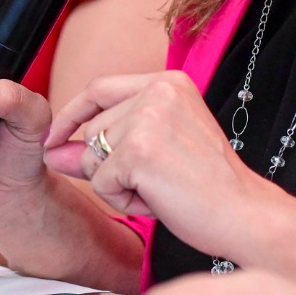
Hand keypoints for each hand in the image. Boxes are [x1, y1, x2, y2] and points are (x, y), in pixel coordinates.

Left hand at [44, 71, 275, 258]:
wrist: (243, 212)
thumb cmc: (208, 187)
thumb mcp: (155, 152)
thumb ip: (104, 146)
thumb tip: (52, 151)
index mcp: (169, 82)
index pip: (99, 88)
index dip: (73, 113)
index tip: (56, 136)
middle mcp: (157, 90)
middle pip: (93, 128)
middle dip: (107, 164)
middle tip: (156, 180)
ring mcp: (146, 118)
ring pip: (92, 157)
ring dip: (116, 184)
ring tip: (159, 188)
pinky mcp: (138, 150)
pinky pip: (100, 182)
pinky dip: (122, 200)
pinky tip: (157, 200)